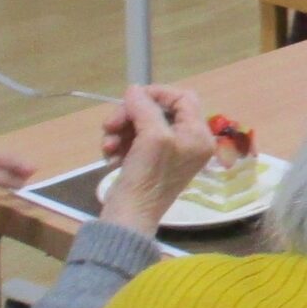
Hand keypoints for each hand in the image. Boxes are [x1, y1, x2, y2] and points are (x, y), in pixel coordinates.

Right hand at [98, 85, 215, 234]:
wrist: (129, 217)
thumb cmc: (147, 177)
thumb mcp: (151, 137)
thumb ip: (145, 107)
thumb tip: (135, 89)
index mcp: (198, 135)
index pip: (183, 98)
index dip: (157, 94)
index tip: (132, 98)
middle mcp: (188, 142)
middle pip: (159, 110)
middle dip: (131, 115)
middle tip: (110, 125)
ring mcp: (169, 153)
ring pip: (142, 124)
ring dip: (121, 130)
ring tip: (108, 146)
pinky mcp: (150, 162)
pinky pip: (135, 141)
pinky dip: (120, 144)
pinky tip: (109, 156)